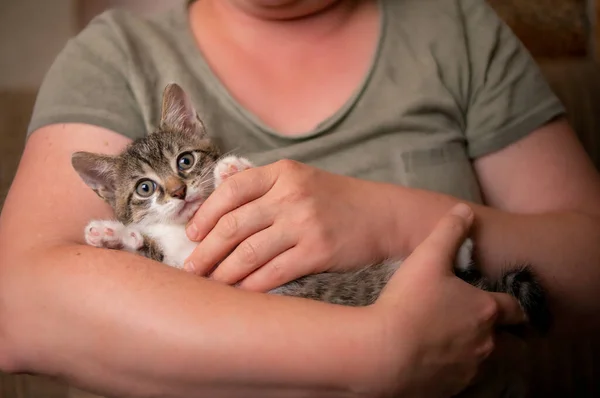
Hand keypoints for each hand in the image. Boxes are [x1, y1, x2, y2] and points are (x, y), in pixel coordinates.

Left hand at [184, 159, 395, 290]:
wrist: (384, 216)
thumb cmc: (338, 200)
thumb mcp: (302, 180)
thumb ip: (265, 189)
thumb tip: (220, 214)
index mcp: (283, 172)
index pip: (230, 190)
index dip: (205, 214)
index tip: (192, 235)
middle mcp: (291, 195)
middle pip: (233, 224)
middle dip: (206, 250)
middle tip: (190, 268)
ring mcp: (304, 223)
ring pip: (248, 252)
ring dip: (222, 273)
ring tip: (209, 285)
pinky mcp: (317, 251)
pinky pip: (273, 273)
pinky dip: (251, 286)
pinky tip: (240, 294)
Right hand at [362, 203, 525, 397]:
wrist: (382, 353)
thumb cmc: (409, 302)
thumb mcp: (428, 258)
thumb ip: (449, 231)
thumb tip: (465, 209)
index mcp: (485, 310)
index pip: (514, 308)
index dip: (512, 304)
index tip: (506, 302)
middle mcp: (485, 343)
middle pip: (501, 338)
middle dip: (490, 329)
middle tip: (469, 320)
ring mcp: (468, 369)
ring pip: (479, 360)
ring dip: (469, 349)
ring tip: (445, 339)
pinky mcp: (449, 389)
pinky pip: (457, 377)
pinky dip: (449, 368)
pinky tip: (429, 358)